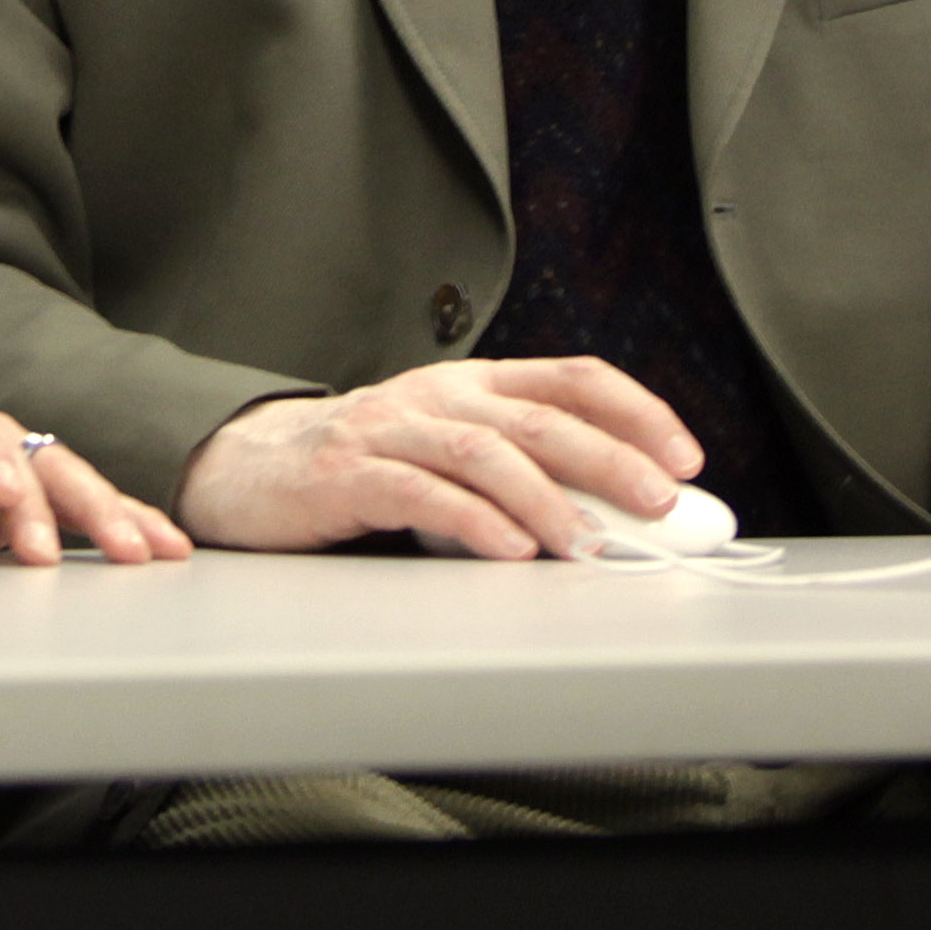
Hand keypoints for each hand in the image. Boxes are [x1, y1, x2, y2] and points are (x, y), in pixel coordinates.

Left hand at [0, 367, 193, 566]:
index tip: (4, 491)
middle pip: (17, 447)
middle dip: (51, 496)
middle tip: (81, 542)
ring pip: (58, 475)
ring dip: (102, 511)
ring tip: (144, 551)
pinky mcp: (16, 500)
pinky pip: (74, 505)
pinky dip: (118, 522)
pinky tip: (162, 546)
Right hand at [171, 357, 701, 558]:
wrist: (245, 467)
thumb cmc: (362, 468)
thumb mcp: (447, 451)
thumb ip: (516, 470)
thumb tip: (618, 518)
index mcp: (472, 383)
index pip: (571, 378)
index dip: (635, 412)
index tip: (685, 458)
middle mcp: (437, 395)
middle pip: (539, 418)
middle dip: (610, 460)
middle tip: (660, 503)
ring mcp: (389, 430)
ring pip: (484, 453)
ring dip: (547, 501)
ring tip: (589, 545)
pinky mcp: (346, 473)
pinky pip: (418, 493)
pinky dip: (471, 522)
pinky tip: (508, 551)